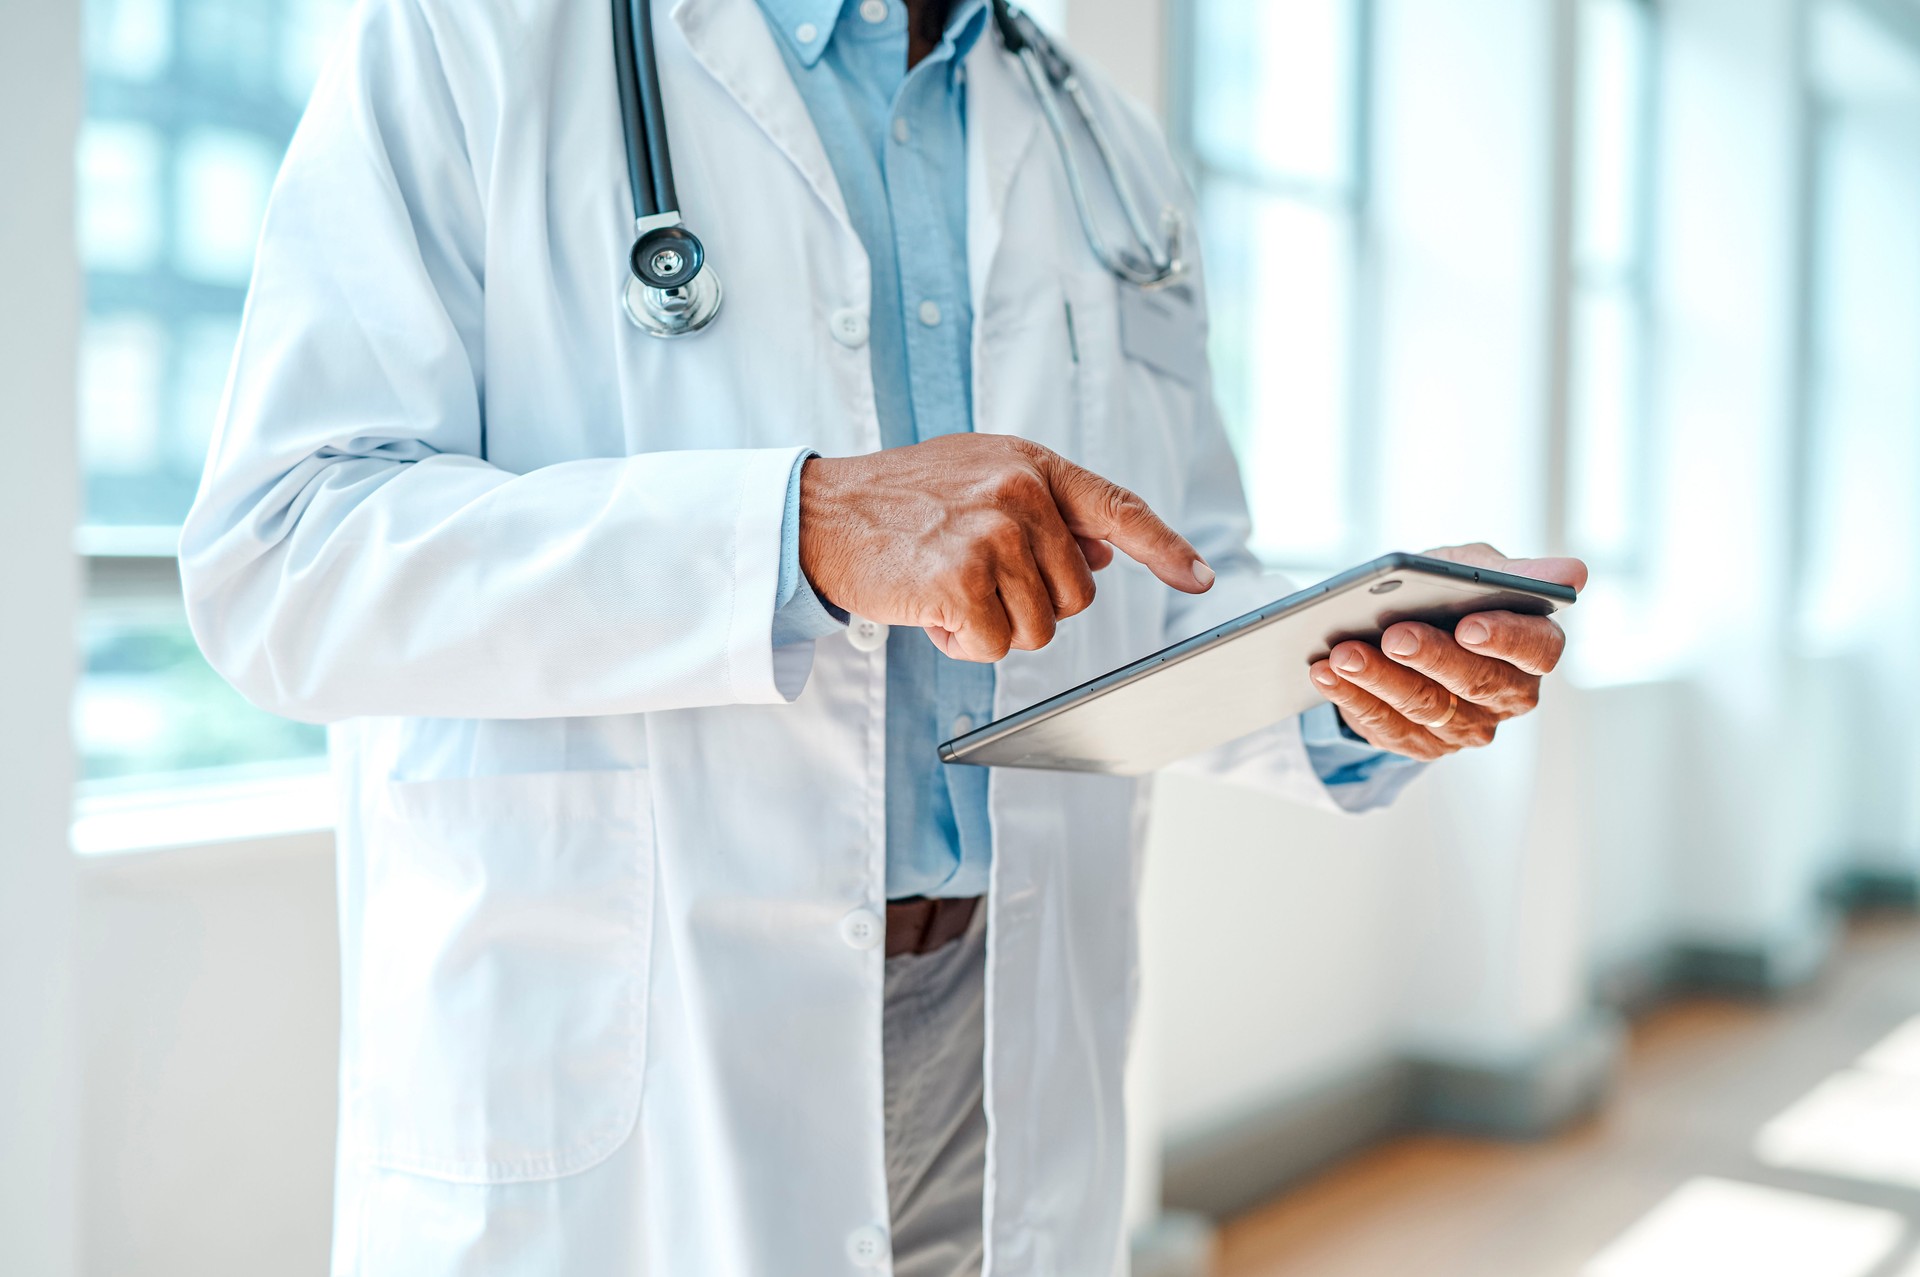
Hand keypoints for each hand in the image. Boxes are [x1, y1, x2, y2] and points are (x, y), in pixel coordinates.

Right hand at [799, 435, 1213, 661]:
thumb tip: (1107, 548)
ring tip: (946, 587)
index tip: (1200, 578)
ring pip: (1038, 631)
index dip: (1166, 548)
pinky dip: (962, 644)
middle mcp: (1020, 492)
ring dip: (992, 626)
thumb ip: (1047, 509)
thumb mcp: (980, 477)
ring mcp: (992, 534)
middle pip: (1076, 597)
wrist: (823, 513)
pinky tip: (929, 609)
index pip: (1119, 508)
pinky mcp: (959, 580)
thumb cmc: (902, 501)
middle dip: (1029, 604)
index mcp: (1033, 465)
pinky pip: (994, 647)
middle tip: (972, 576)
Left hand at [1308, 543, 1588, 760]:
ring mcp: (1465, 727)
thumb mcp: (1474, 571)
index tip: (1470, 624)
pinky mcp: (1421, 744)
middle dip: (1431, 657)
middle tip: (1394, 634)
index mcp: (1534, 650)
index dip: (1506, 639)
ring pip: (1425, 707)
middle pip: (1474, 682)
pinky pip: (1386, 726)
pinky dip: (1352, 697)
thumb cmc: (1448, 592)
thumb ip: (1516, 573)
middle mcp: (1507, 696)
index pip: (1537, 650)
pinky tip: (1326, 674)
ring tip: (1343, 653)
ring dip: (1380, 679)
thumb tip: (1574, 573)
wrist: (1397, 623)